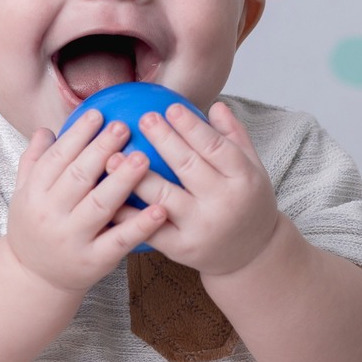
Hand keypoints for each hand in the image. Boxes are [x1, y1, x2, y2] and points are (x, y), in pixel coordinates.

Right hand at [6, 109, 167, 293]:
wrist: (35, 279)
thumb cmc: (35, 228)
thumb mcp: (24, 195)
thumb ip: (34, 162)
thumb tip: (47, 129)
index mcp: (34, 194)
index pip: (57, 158)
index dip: (77, 135)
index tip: (99, 114)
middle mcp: (51, 215)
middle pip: (79, 177)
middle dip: (102, 149)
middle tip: (124, 126)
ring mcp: (73, 239)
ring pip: (100, 205)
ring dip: (123, 180)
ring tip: (144, 158)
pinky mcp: (94, 261)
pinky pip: (120, 240)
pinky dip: (140, 224)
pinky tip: (160, 208)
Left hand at [116, 101, 280, 275]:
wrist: (250, 255)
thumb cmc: (247, 203)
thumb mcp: (252, 168)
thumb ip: (234, 136)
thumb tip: (215, 105)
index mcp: (243, 179)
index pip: (216, 147)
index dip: (192, 127)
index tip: (170, 108)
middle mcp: (223, 204)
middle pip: (188, 167)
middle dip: (163, 141)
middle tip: (142, 118)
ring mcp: (200, 227)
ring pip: (164, 197)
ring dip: (136, 176)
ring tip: (114, 156)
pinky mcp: (181, 248)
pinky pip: (149, 228)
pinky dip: (128, 213)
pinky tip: (109, 195)